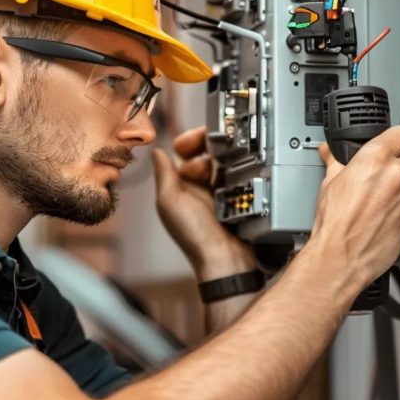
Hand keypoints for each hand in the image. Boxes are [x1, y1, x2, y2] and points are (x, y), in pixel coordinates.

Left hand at [152, 127, 255, 279]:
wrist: (228, 258)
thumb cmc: (195, 236)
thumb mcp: (170, 202)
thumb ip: (164, 175)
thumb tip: (156, 150)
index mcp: (181, 184)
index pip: (184, 150)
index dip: (190, 141)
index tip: (196, 141)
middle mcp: (201, 184)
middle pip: (207, 150)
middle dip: (210, 147)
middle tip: (214, 157)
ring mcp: (223, 189)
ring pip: (226, 158)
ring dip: (226, 157)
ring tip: (226, 167)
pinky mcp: (243, 194)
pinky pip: (243, 170)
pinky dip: (242, 165)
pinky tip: (241, 168)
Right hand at [305, 126, 399, 289]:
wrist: (340, 257)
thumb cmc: (334, 224)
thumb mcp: (327, 184)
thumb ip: (335, 163)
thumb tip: (330, 154)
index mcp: (375, 160)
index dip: (394, 138)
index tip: (389, 142)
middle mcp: (394, 176)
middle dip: (387, 168)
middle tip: (368, 180)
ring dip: (389, 192)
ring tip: (366, 206)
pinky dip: (391, 211)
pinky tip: (373, 219)